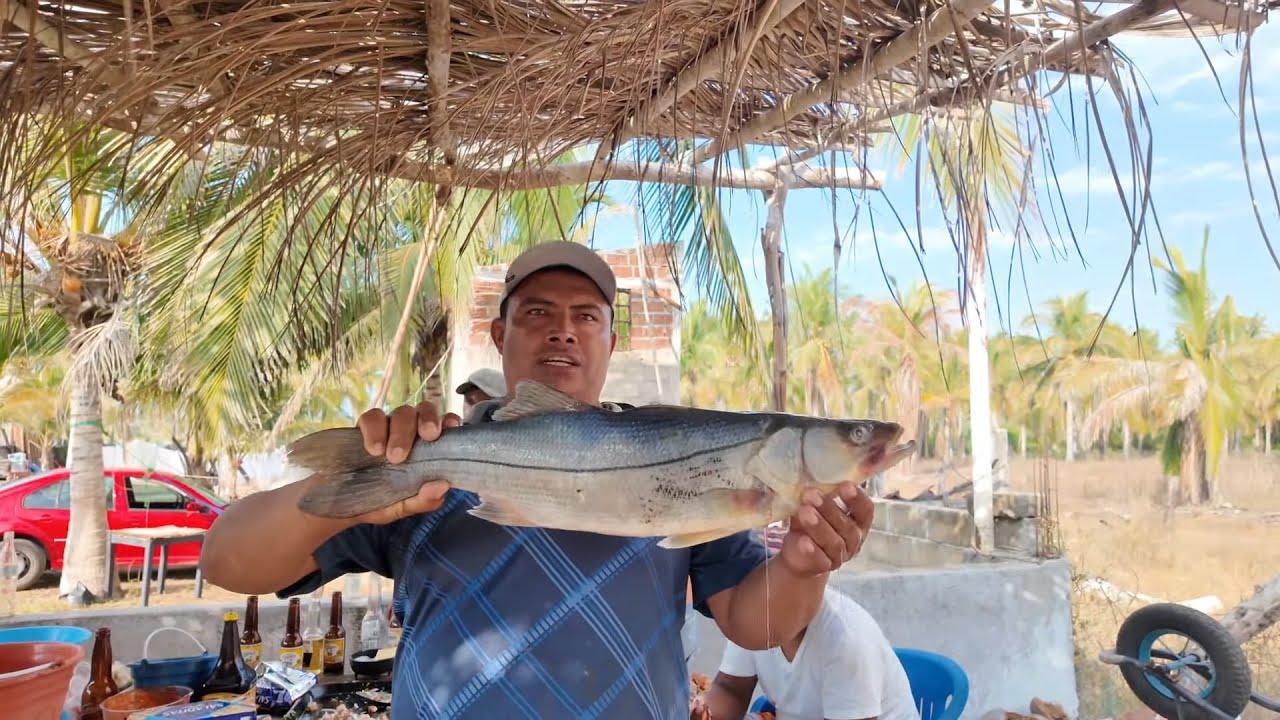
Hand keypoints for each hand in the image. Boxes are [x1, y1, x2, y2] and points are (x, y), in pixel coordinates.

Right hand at [345, 401, 461, 523]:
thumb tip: (443, 486)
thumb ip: (424, 500)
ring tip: (393, 456)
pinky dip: (374, 429)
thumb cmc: (380, 501)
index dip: (449, 420)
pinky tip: (373, 449)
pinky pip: (372, 416)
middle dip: (427, 421)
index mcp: (426, 447)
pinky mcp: (364, 427)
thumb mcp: (403, 507)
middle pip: (425, 410)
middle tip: (427, 439)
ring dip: (401, 430)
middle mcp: (411, 431)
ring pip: (402, 411)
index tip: (451, 427)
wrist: (340, 504)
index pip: (445, 423)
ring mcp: (388, 426)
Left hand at [777, 482, 872, 577]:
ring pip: (834, 542)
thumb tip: (810, 480)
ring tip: (804, 512)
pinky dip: (811, 550)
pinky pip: (820, 560)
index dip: (857, 499)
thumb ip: (817, 496)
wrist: (798, 552)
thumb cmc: (811, 520)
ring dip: (819, 526)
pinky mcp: (824, 567)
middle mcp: (854, 539)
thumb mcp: (814, 505)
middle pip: (847, 526)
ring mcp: (840, 556)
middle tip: (811, 494)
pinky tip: (803, 541)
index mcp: (858, 521)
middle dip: (829, 509)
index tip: (845, 485)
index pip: (865, 510)